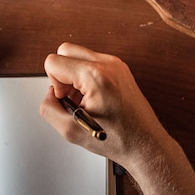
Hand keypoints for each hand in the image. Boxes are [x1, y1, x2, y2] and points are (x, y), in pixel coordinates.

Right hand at [40, 42, 194, 194]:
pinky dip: (85, 76)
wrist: (145, 144)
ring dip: (73, 75)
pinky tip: (92, 97)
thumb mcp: (70, 130)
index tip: (65, 99)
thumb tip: (49, 95)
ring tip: (82, 100)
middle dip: (61, 74)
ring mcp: (116, 64)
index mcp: (95, 76)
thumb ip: (49, 108)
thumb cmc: (118, 139)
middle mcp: (108, 64)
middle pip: (65, 50)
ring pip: (79, 54)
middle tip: (70, 96)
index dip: (53, 83)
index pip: (54, 62)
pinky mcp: (120, 69)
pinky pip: (92, 62)